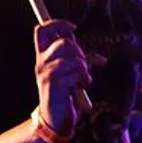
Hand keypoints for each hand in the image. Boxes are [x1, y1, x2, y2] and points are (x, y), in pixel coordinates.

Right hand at [34, 19, 90, 134]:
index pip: (42, 29)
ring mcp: (45, 73)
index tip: (74, 28)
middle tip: (83, 66)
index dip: (58, 24)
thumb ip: (81, 62)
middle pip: (63, 42)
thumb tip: (101, 58)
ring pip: (74, 58)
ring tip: (82, 80)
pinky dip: (84, 79)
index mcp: (42, 56)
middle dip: (80, 52)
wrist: (55, 118)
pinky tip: (80, 87)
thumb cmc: (64, 93)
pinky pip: (76, 72)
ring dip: (84, 69)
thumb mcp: (72, 73)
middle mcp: (40, 62)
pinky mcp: (53, 84)